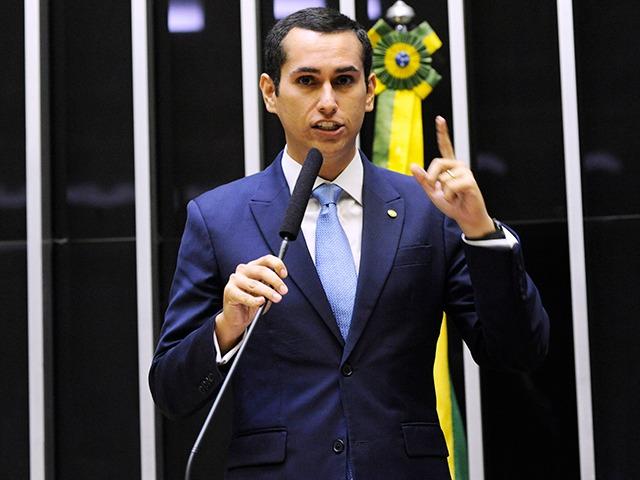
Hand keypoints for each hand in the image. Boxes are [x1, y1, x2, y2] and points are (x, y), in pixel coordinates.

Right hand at [215, 255, 287, 353]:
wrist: (237, 318)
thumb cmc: (252, 302)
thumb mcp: (265, 292)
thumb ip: (271, 285)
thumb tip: (279, 284)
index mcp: (253, 267)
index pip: (266, 260)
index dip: (277, 265)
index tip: (284, 275)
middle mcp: (243, 270)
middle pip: (262, 271)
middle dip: (275, 281)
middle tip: (284, 291)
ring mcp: (235, 280)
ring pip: (254, 284)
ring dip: (268, 292)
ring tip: (277, 298)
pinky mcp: (229, 292)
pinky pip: (245, 296)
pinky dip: (255, 300)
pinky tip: (261, 302)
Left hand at [410, 116, 494, 237]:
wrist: (466, 217)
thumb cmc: (451, 204)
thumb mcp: (432, 192)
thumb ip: (423, 180)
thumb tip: (412, 165)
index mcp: (450, 166)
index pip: (445, 146)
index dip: (442, 133)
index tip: (440, 119)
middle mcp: (458, 165)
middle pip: (437, 162)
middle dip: (431, 178)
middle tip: (438, 190)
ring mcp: (465, 172)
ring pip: (443, 176)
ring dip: (443, 191)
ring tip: (453, 196)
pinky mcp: (470, 181)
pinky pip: (450, 185)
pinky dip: (449, 195)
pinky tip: (458, 198)